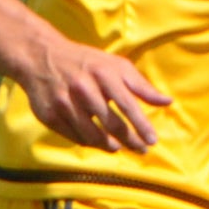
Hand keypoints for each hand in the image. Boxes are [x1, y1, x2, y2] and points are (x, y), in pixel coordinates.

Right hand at [18, 36, 171, 152]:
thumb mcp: (116, 66)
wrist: (41, 57)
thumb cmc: (86, 62)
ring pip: (91, 134)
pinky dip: (87, 142)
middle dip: (129, 140)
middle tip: (141, 150)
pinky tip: (96, 141)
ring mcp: (64, 103)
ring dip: (108, 145)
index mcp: (104, 74)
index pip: (128, 105)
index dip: (141, 126)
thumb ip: (141, 85)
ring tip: (118, 148)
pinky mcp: (49, 115)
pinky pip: (73, 136)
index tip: (152, 141)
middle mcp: (83, 89)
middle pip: (111, 123)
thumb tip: (168, 102)